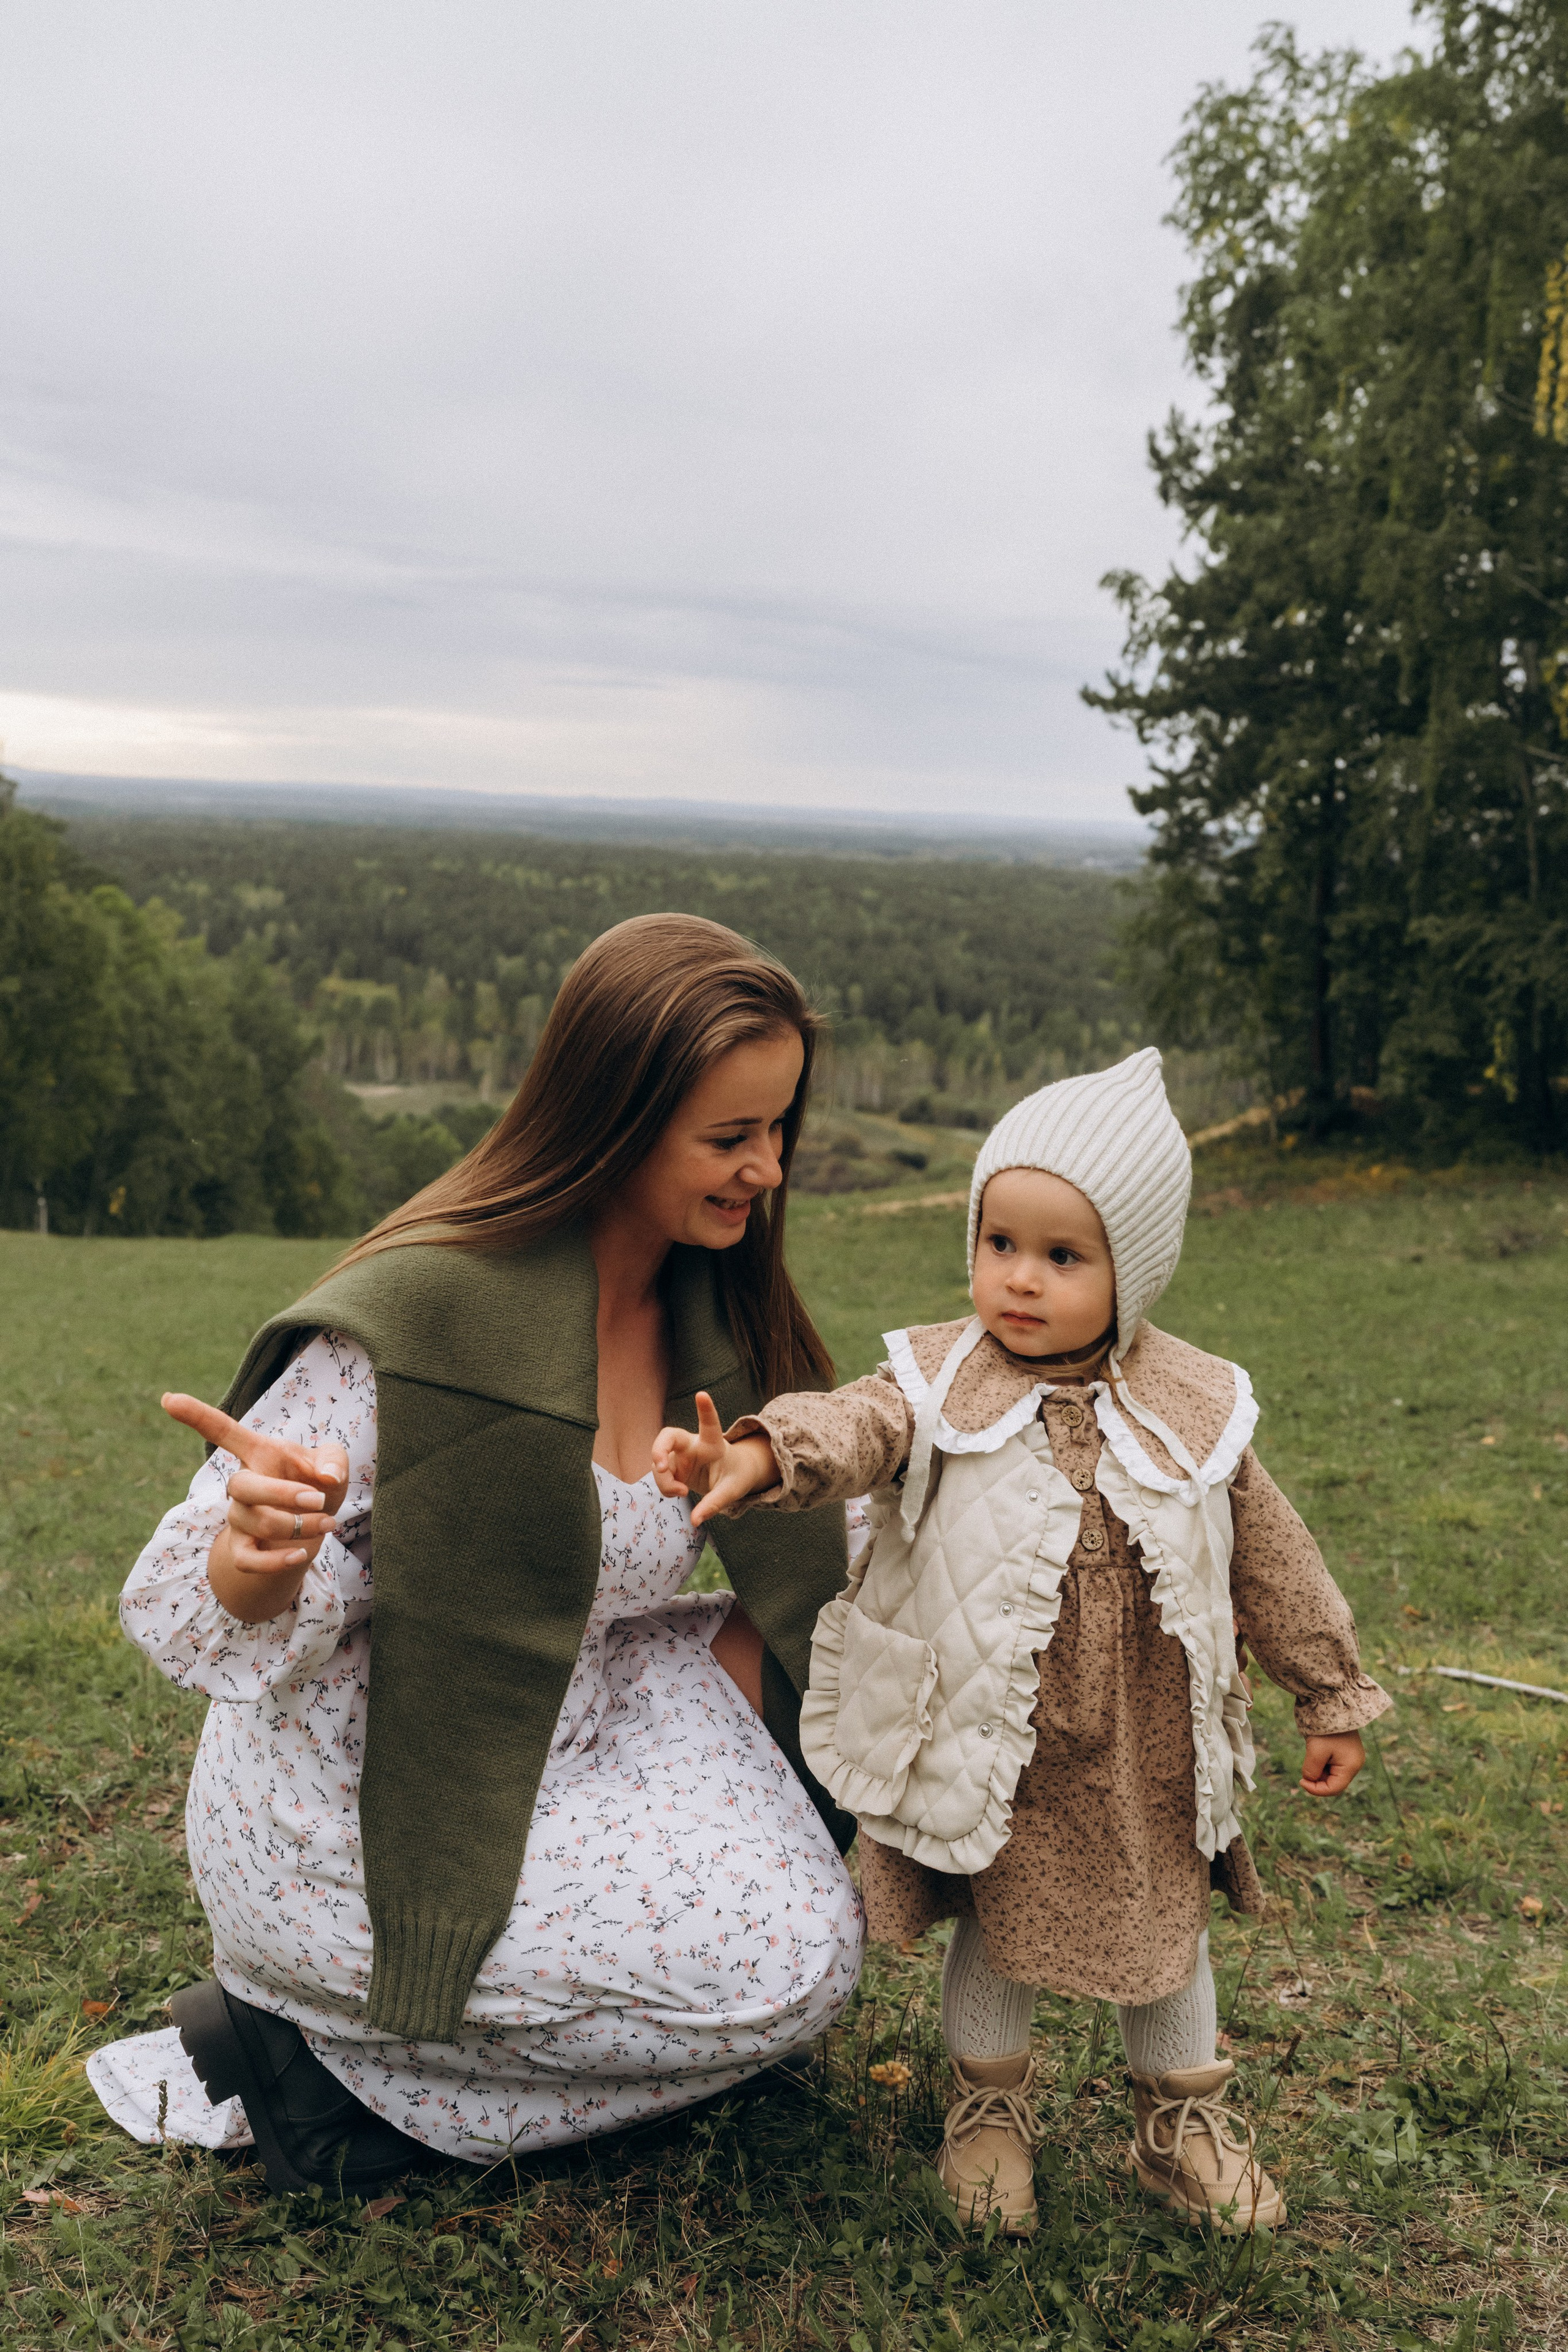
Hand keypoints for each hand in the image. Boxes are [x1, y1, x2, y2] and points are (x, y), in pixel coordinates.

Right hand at [161, 1392, 348, 1623]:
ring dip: (296, 1525)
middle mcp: (243, 1484)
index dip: (196, 1416)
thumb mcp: (331, 1464)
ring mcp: (239, 1517)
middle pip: (239, 1486)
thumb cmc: (318, 1484)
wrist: (317, 1524)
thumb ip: (333, 1460)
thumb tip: (328, 1476)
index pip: (221, 1431)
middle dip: (280, 1494)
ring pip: (253, 1522)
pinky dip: (274, 1561)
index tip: (168, 1398)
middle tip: (317, 1498)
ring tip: (328, 1522)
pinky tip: (300, 1555)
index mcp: (258, 1453)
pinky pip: (246, 1560)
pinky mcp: (245, 1549)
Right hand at [650, 1390, 777, 1527]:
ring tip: (680, 1492)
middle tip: (660, 1466)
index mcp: (714, 1443)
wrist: (731, 1475)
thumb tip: (696, 1521)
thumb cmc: (736, 1476)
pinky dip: (664, 1487)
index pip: (709, 1424)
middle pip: (669, 1436)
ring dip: (663, 1479)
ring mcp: (680, 1454)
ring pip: (659, 1460)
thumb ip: (714, 1504)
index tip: (702, 1394)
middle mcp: (693, 1444)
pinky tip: (677, 1493)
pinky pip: (660, 1475)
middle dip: (659, 1449)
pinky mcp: (673, 1466)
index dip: (705, 1409)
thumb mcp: (731, 1491)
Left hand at [1301, 1731, 1364, 1797]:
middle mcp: (1354, 1764)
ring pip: (1331, 1774)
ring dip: (1318, 1770)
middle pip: (1334, 1783)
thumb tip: (1309, 1779)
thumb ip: (1312, 1770)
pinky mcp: (1344, 1751)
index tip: (1301, 1781)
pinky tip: (1315, 1752)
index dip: (1316, 1790)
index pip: (1334, 1788)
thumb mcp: (1315, 1751)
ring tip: (1311, 1755)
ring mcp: (1350, 1757)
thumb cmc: (1325, 1729)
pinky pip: (1332, 1764)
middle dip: (1317, 1780)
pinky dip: (1321, 1763)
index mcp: (1351, 1766)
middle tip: (1304, 1771)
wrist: (1331, 1704)